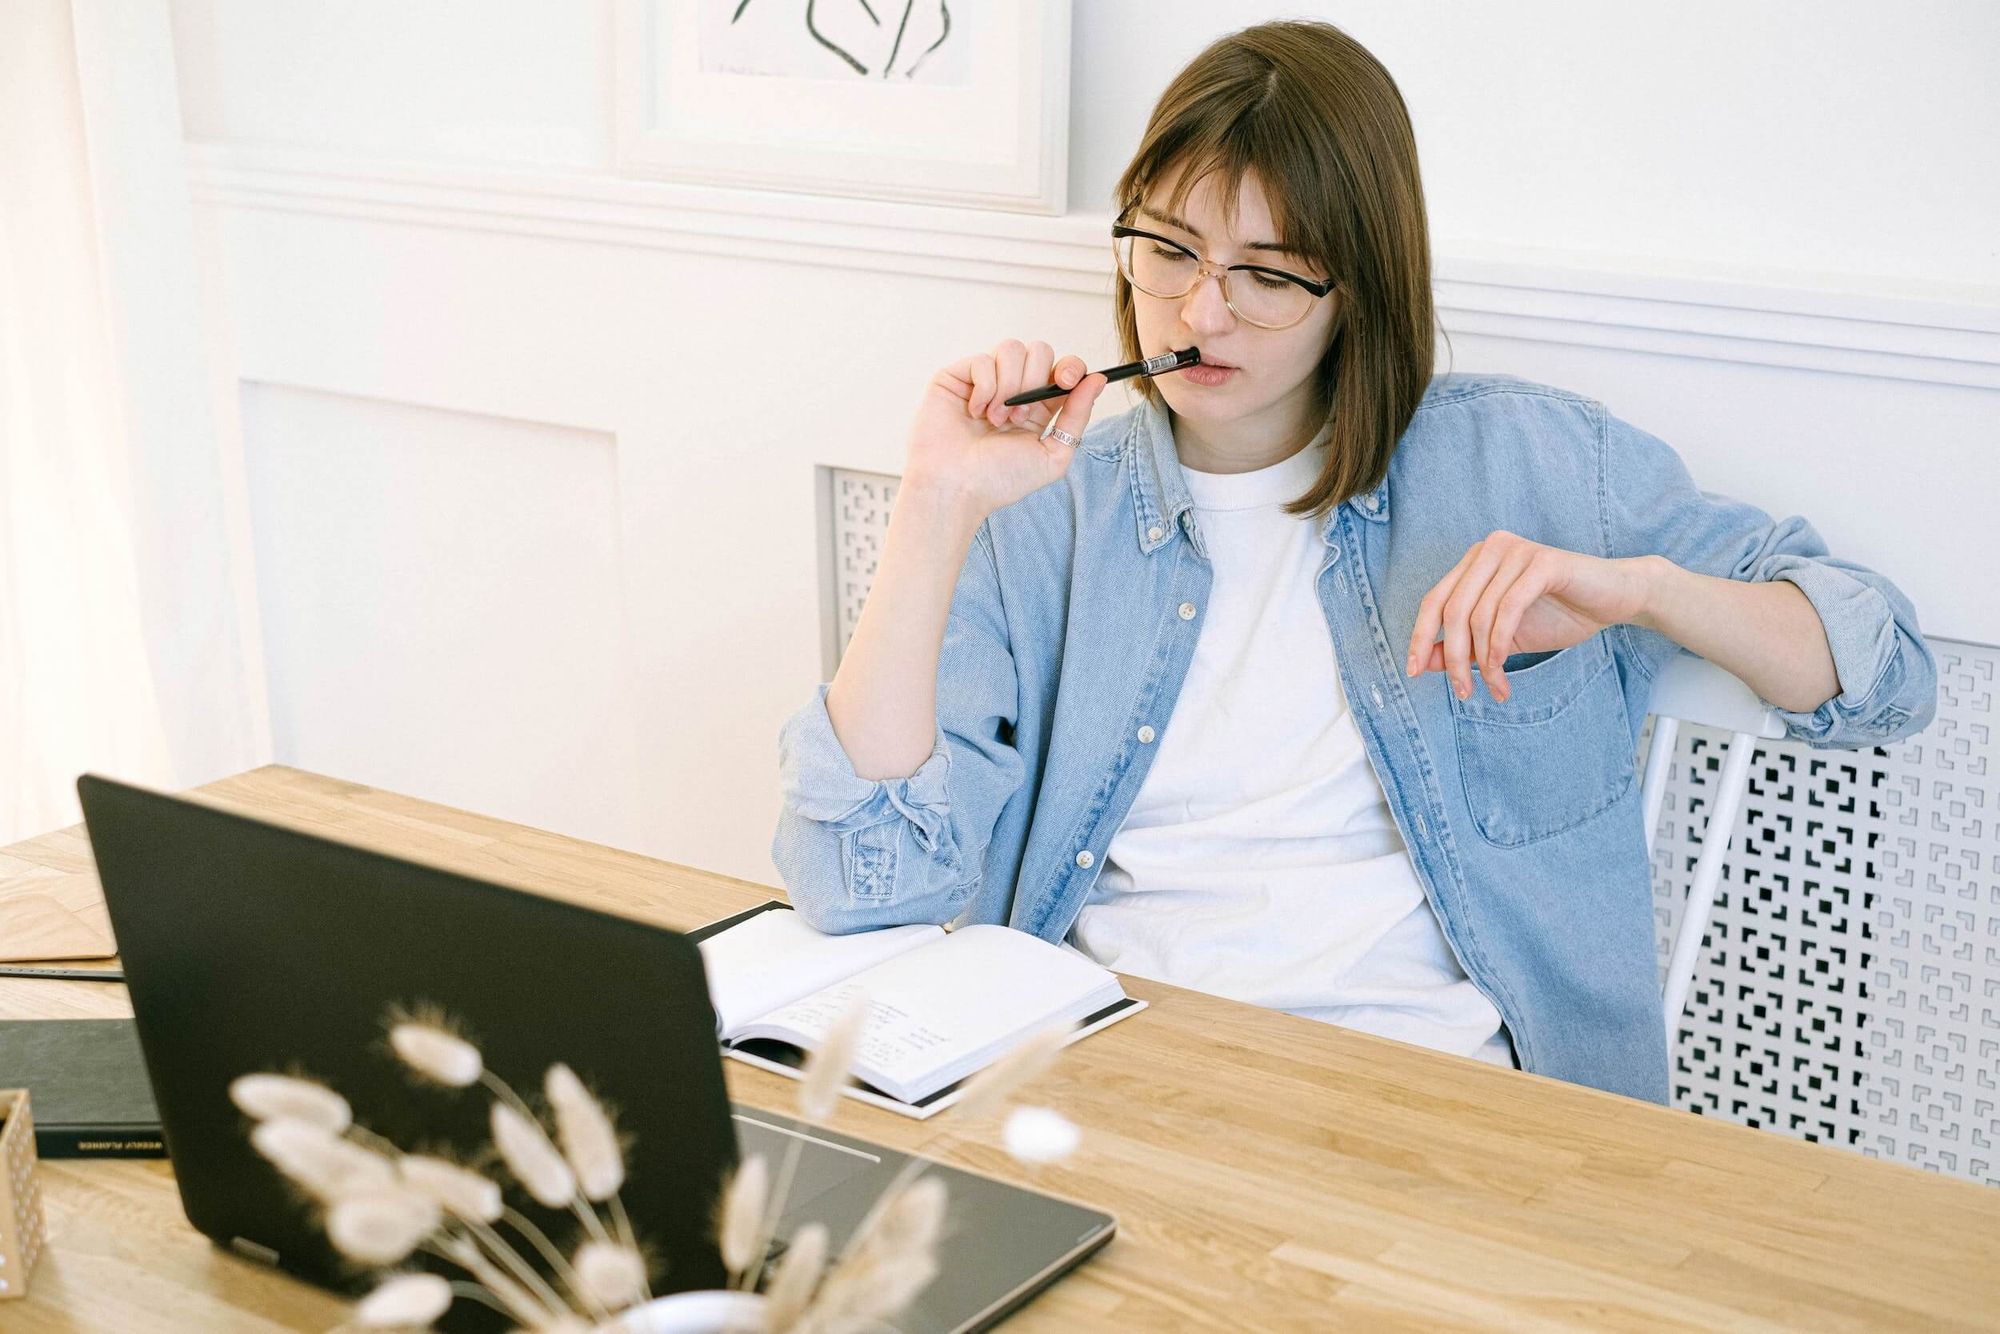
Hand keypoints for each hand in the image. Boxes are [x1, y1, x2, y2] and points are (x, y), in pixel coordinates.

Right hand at [902, 339, 1109, 521]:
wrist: (956, 488)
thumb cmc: (999, 480)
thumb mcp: (1052, 454)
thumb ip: (1077, 416)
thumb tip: (1098, 378)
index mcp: (1038, 407)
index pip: (1062, 368)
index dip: (1070, 367)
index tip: (1067, 381)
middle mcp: (1012, 389)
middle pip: (1040, 350)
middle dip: (1034, 381)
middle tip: (1020, 416)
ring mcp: (984, 380)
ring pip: (1011, 349)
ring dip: (1008, 387)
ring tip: (995, 419)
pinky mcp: (957, 376)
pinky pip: (982, 360)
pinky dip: (983, 388)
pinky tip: (974, 412)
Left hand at [1405, 532, 1661, 701]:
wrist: (1615, 599)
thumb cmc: (1559, 613)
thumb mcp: (1501, 637)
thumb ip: (1462, 645)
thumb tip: (1424, 662)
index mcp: (1474, 562)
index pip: (1434, 601)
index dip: (1420, 638)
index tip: (1415, 672)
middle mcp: (1489, 549)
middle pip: (1452, 610)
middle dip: (1453, 658)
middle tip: (1463, 692)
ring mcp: (1515, 552)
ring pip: (1479, 615)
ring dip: (1483, 661)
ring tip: (1496, 687)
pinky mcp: (1542, 562)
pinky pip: (1507, 610)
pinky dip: (1500, 645)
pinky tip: (1504, 668)